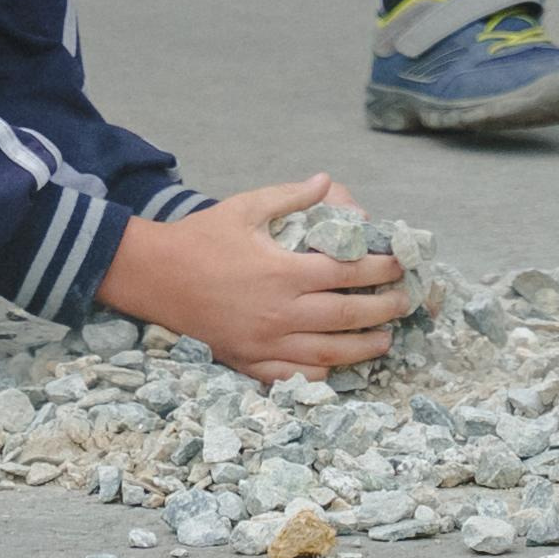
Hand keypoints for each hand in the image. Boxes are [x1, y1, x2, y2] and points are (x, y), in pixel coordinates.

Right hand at [97, 174, 409, 380]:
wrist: (154, 276)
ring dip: (363, 347)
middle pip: (346, 316)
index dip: (380, 269)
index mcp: (282, 272)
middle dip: (383, 309)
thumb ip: (289, 197)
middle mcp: (279, 312)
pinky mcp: (249, 362)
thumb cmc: (201, 238)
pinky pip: (295, 376)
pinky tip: (339, 365)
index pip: (346, 273)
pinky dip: (322, 373)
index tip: (399, 265)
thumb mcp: (244, 207)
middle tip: (404, 302)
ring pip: (328, 353)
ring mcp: (265, 343)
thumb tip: (327, 181)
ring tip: (385, 339)